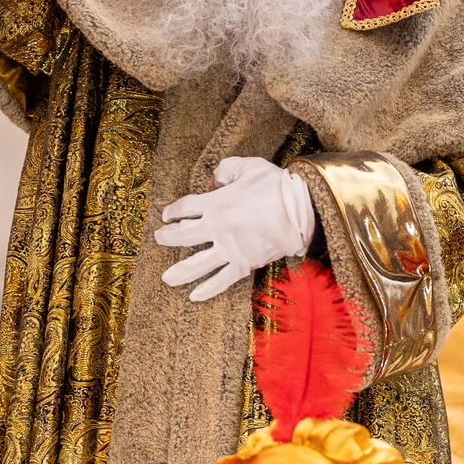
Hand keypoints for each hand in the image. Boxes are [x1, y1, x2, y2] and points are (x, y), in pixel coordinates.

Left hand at [155, 157, 316, 302]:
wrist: (303, 209)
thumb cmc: (276, 185)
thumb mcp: (248, 166)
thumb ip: (226, 170)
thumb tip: (216, 178)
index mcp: (216, 203)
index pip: (185, 208)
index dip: (173, 211)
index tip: (167, 215)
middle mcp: (217, 227)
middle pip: (183, 236)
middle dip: (167, 238)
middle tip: (160, 239)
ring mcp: (229, 248)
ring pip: (197, 264)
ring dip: (180, 271)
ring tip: (166, 278)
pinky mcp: (244, 264)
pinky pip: (221, 281)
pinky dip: (208, 289)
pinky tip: (194, 296)